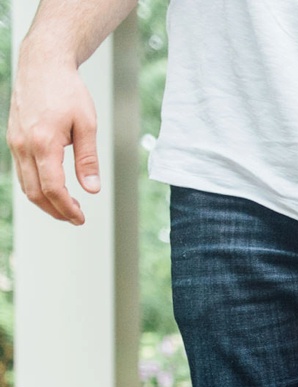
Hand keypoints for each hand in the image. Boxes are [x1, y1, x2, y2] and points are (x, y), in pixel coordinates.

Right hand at [8, 42, 99, 224]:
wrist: (42, 65)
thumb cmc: (67, 91)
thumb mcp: (87, 124)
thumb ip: (88, 159)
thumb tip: (91, 189)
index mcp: (43, 142)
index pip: (52, 188)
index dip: (66, 208)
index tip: (81, 218)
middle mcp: (23, 144)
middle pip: (34, 192)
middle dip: (55, 210)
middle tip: (76, 218)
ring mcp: (15, 141)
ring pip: (25, 183)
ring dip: (45, 201)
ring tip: (68, 207)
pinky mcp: (14, 138)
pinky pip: (22, 170)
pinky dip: (36, 185)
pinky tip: (53, 188)